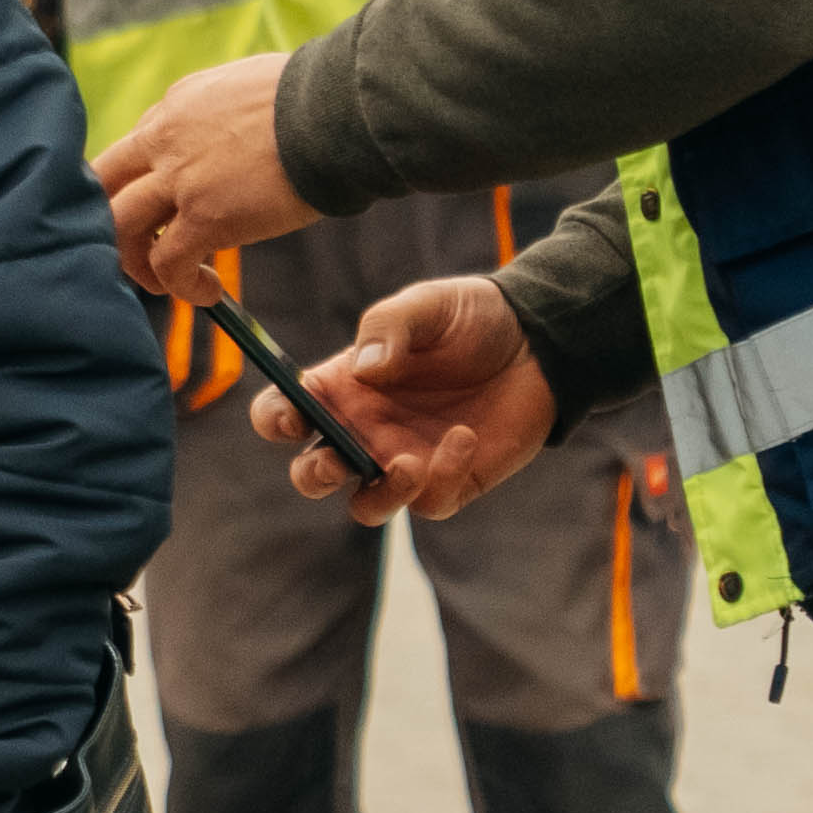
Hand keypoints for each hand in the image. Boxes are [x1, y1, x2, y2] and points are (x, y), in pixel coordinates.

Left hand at [96, 53, 315, 292]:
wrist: (339, 112)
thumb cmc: (318, 98)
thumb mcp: (253, 87)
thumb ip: (228, 115)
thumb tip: (243, 139)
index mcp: (178, 105)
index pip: (135, 149)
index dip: (143, 185)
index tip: (164, 208)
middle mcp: (165, 138)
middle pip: (103, 185)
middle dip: (113, 221)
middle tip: (142, 247)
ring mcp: (180, 179)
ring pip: (120, 227)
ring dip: (136, 261)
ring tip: (169, 281)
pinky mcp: (204, 217)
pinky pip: (168, 263)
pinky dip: (180, 286)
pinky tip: (209, 292)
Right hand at [286, 272, 567, 525]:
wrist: (538, 341)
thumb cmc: (470, 319)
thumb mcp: (427, 306)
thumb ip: (389, 328)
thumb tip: (364, 371)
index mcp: (341, 388)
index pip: (283, 414)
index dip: (274, 421)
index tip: (291, 418)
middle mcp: (363, 431)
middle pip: (312, 475)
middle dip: (313, 476)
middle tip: (337, 462)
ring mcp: (403, 460)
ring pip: (366, 506)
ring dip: (378, 497)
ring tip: (409, 464)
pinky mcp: (449, 482)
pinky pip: (430, 503)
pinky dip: (443, 476)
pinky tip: (465, 435)